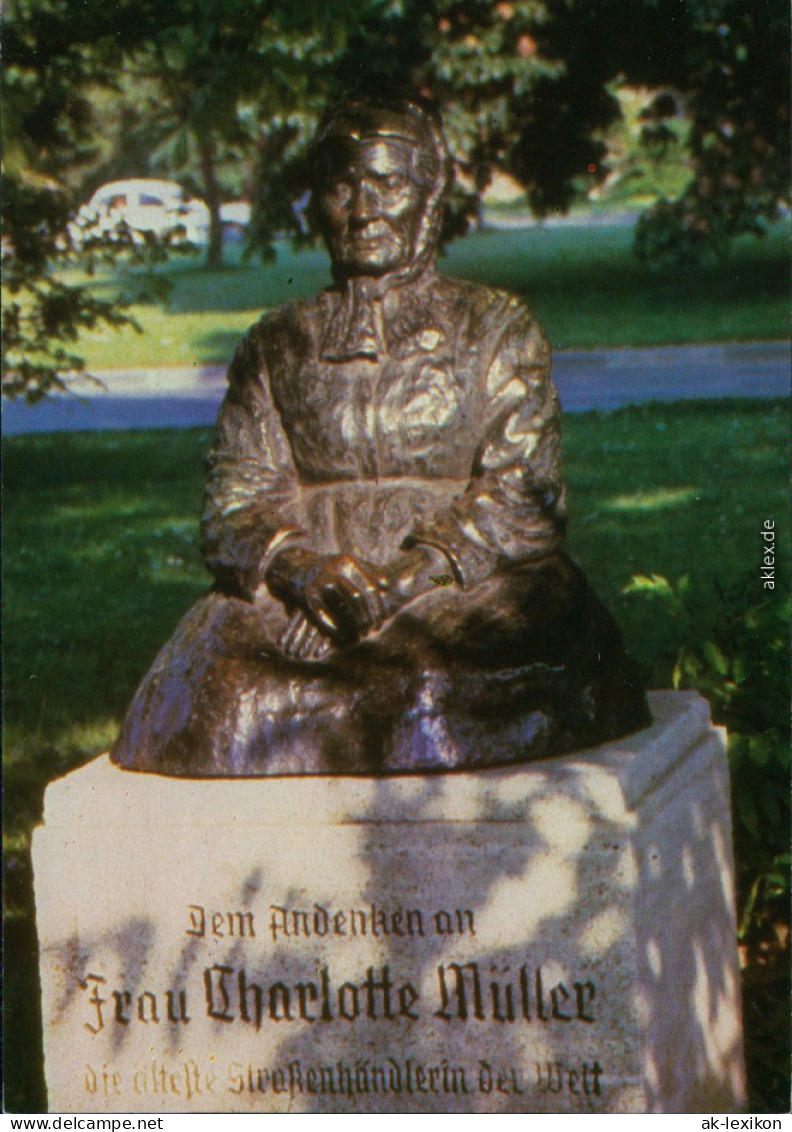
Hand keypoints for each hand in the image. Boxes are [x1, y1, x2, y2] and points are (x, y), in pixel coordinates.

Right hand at [265, 548, 389, 650]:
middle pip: (360, 596)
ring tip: (360, 632)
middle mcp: (335, 570)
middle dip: (368, 616)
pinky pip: (325, 614)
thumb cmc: (326, 570)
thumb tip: (386, 585)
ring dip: (356, 621)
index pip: (370, 587)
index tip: (381, 621)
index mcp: (348, 563)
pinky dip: (335, 627)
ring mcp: (320, 581)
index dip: (378, 607)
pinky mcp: (307, 595)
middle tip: (371, 630)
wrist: (293, 568)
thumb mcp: (346, 565)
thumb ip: (368, 572)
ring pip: (347, 603)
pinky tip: (342, 634)